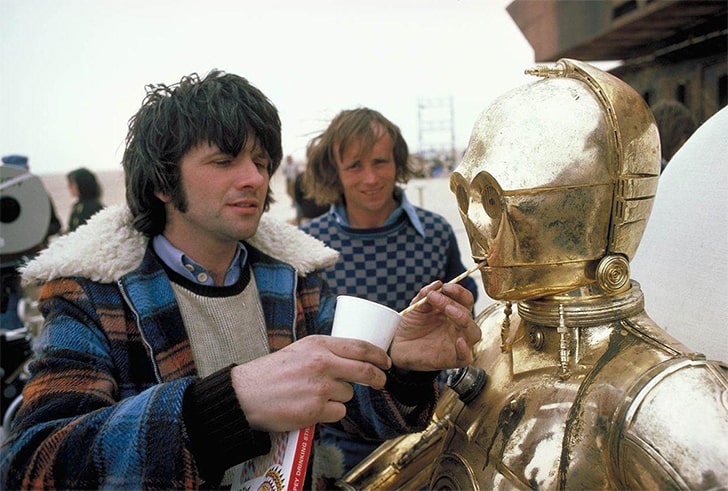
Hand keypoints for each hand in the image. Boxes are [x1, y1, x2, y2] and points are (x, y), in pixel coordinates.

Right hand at [230, 335, 390, 431]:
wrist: (246, 394)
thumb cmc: (272, 373)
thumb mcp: (300, 350)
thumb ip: (325, 352)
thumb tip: (353, 359)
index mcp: (318, 345)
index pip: (359, 347)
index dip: (378, 355)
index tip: (386, 361)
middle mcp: (322, 363)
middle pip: (364, 371)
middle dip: (378, 378)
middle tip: (381, 382)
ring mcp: (319, 387)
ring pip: (348, 395)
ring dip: (339, 398)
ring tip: (316, 396)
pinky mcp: (315, 410)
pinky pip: (338, 413)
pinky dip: (329, 414)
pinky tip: (311, 408)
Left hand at [390, 281, 480, 370]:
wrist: (397, 345)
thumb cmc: (411, 326)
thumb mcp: (416, 307)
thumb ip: (425, 294)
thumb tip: (438, 283)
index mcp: (453, 312)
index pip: (465, 300)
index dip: (459, 291)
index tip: (445, 287)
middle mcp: (458, 327)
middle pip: (468, 313)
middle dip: (453, 302)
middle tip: (436, 297)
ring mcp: (457, 343)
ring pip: (473, 332)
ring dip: (464, 319)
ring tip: (449, 310)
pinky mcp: (452, 360)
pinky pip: (466, 358)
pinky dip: (465, 350)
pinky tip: (459, 341)